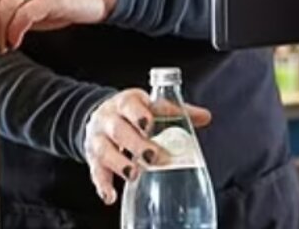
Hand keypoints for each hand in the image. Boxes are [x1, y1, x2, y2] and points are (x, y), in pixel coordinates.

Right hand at [83, 89, 211, 204]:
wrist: (101, 116)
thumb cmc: (134, 112)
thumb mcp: (151, 106)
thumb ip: (176, 112)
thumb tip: (206, 117)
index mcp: (126, 102)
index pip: (130, 105)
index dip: (139, 115)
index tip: (149, 124)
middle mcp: (108, 119)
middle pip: (119, 130)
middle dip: (135, 144)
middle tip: (152, 156)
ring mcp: (98, 139)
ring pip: (105, 151)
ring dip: (120, 164)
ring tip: (134, 174)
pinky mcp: (93, 158)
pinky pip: (95, 171)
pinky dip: (103, 184)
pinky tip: (111, 196)